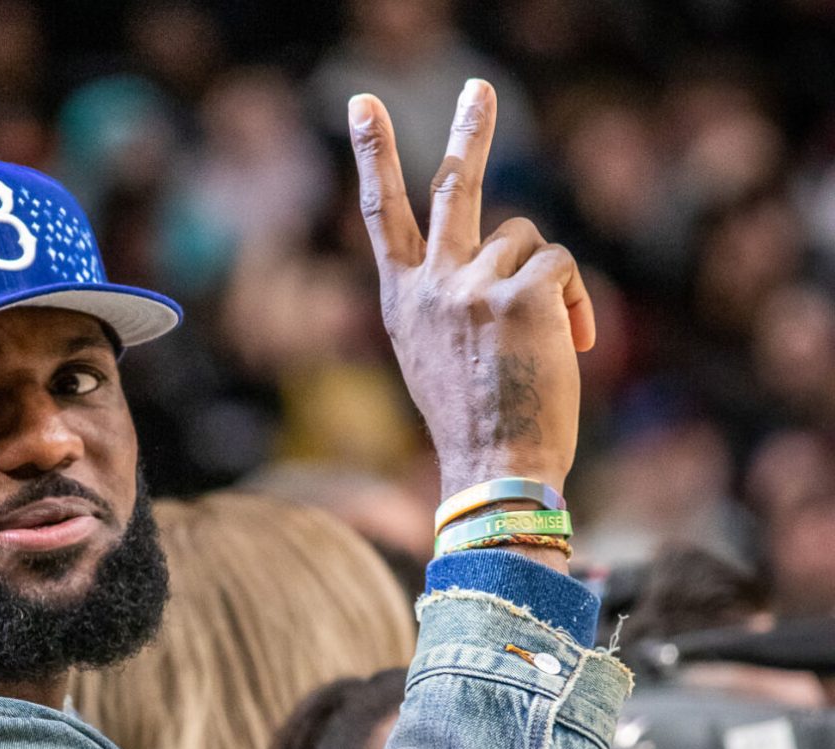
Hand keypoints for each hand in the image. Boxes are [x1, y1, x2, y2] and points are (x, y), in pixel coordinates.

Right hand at [348, 82, 593, 499]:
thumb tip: (500, 257)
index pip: (382, 216)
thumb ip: (449, 302)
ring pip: (526, 240)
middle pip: (453, 187)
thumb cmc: (473, 423)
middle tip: (480, 89)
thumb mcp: (436, 358)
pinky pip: (561, 268)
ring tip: (544, 338)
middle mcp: (430, 286)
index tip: (363, 105)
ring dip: (543, 280)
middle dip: (470, 131)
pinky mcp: (520, 294)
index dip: (373, 155)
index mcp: (403, 302)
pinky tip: (571, 344)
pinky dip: (575, 305)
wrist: (493, 469)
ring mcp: (472, 286)